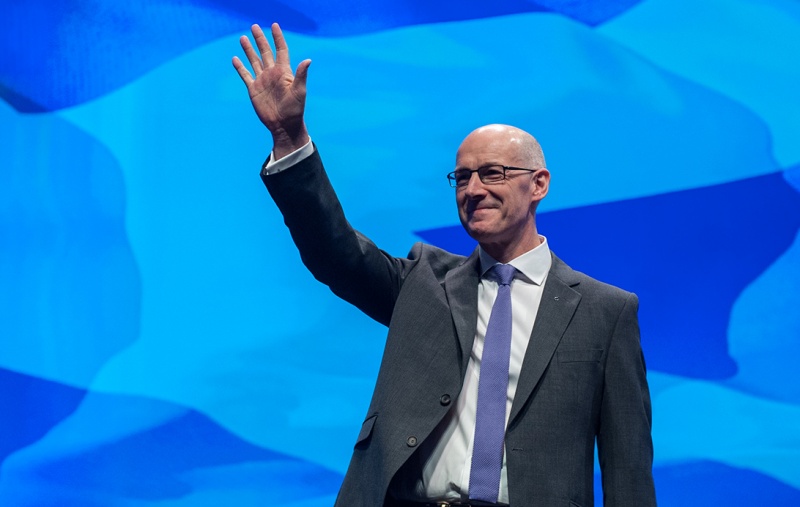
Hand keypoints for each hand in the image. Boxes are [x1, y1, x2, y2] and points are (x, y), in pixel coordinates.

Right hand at [233, 23, 310, 158]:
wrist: (284, 125)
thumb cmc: (295, 109)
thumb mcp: (299, 91)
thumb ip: (301, 75)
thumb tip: (308, 60)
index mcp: (283, 72)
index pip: (281, 50)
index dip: (278, 38)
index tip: (274, 25)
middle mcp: (272, 74)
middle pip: (265, 52)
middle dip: (260, 39)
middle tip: (254, 26)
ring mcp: (262, 81)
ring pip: (254, 61)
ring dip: (249, 50)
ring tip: (243, 38)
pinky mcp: (254, 90)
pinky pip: (245, 75)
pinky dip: (240, 67)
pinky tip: (235, 59)